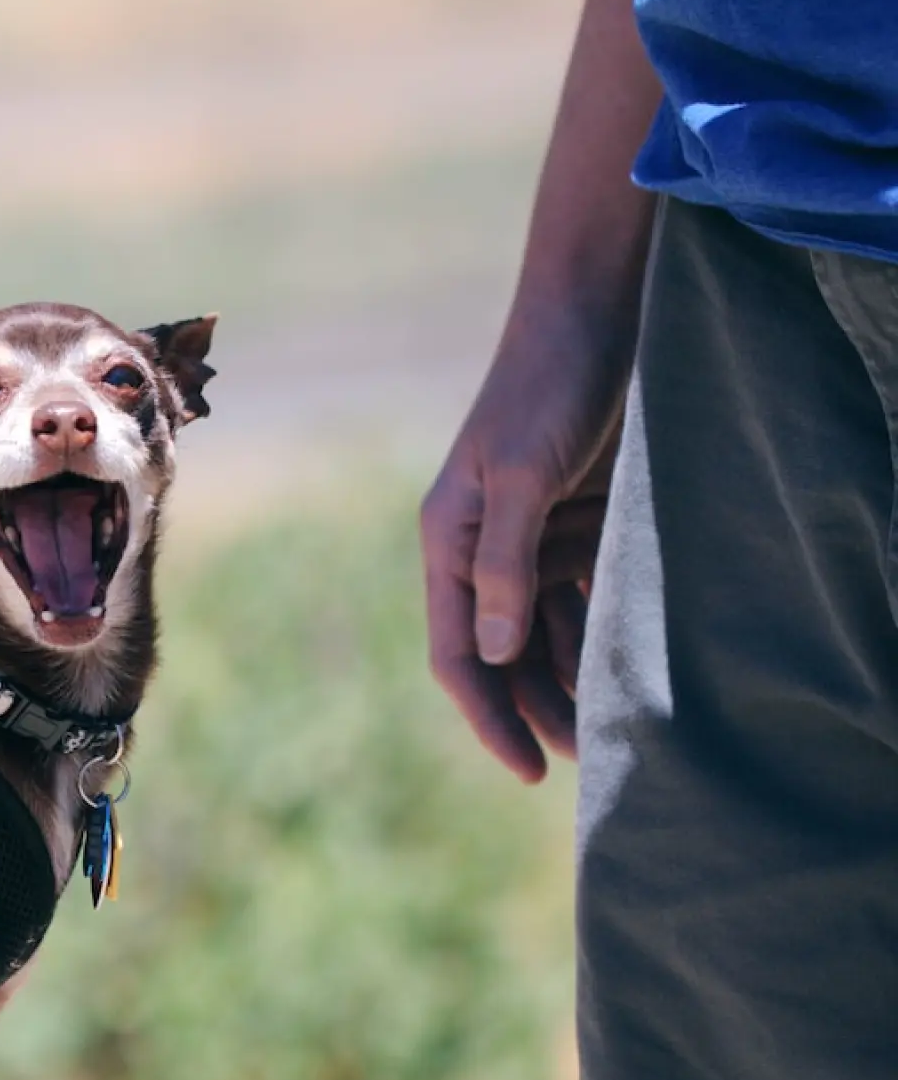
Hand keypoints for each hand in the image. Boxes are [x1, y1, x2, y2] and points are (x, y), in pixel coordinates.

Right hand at [420, 308, 630, 781]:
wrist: (597, 310)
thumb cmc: (547, 384)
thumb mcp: (520, 473)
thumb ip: (504, 565)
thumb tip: (498, 654)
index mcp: (448, 543)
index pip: (459, 654)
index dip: (490, 716)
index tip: (530, 770)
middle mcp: (481, 552)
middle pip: (503, 656)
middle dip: (537, 708)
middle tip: (591, 758)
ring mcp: (530, 539)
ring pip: (547, 635)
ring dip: (574, 679)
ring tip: (615, 727)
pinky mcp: (576, 522)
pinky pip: (585, 598)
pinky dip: (603, 634)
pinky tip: (632, 665)